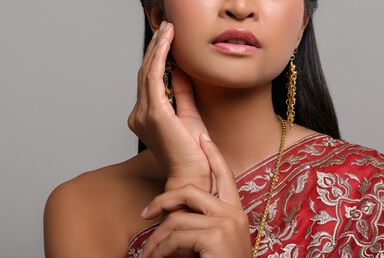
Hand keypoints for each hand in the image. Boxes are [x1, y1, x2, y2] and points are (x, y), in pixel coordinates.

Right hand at [128, 21, 210, 189]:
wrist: (193, 175)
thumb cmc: (193, 152)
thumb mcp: (189, 115)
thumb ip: (182, 93)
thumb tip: (180, 70)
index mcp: (145, 117)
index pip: (148, 81)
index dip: (156, 57)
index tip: (166, 38)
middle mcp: (139, 115)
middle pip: (145, 74)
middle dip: (155, 47)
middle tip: (166, 25)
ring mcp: (143, 114)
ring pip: (148, 73)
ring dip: (158, 47)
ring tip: (168, 28)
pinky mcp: (154, 113)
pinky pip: (154, 78)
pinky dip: (160, 58)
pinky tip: (167, 43)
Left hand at [140, 134, 251, 257]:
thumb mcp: (214, 243)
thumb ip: (203, 224)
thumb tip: (176, 214)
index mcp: (236, 213)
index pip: (225, 175)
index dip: (213, 155)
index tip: (202, 137)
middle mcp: (234, 214)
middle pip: (191, 191)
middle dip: (164, 199)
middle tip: (146, 213)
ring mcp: (226, 224)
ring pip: (178, 218)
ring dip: (157, 239)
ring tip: (148, 255)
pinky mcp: (215, 236)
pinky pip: (176, 236)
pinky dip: (161, 250)